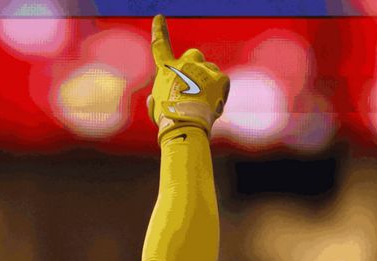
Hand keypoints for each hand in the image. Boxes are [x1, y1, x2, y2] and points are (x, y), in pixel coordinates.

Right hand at [147, 15, 230, 138]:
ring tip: (204, 101)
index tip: (159, 18)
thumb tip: (154, 98)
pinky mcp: (220, 77)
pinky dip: (219, 92)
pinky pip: (222, 82)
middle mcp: (185, 64)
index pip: (160, 46)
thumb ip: (156, 97)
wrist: (186, 126)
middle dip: (195, 66)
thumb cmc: (168, 120)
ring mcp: (204, 69)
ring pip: (210, 69)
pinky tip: (213, 105)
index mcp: (166, 70)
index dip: (159, 31)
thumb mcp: (155, 107)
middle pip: (193, 55)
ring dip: (208, 80)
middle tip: (195, 85)